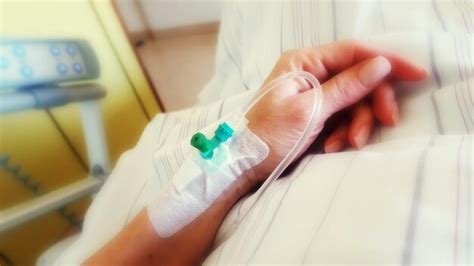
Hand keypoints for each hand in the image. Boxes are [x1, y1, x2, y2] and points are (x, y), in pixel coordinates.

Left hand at [246, 39, 427, 179]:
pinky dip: (344, 133)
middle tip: (386, 122)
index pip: (353, 52)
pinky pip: (344, 118)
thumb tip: (380, 65)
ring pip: (354, 102)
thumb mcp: (308, 110)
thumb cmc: (268, 135)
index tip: (417, 74)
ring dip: (356, 125)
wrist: (243, 165)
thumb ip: (345, 87)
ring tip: (344, 144)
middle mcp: (310, 73)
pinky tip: (333, 147)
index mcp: (304, 62)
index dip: (387, 61)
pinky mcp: (317, 114)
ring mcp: (314, 94)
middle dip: (371, 103)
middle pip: (358, 78)